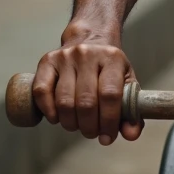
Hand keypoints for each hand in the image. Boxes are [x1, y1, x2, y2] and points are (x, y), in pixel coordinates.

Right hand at [32, 28, 141, 144]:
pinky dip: (49, 111)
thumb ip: (131, 110)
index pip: (110, 95)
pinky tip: (57, 118)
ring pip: (64, 101)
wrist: (91, 37)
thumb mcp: (127, 82)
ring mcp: (66, 56)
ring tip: (77, 126)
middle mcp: (88, 54)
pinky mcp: (47, 61)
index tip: (107, 136)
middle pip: (86, 102)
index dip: (109, 121)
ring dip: (70, 123)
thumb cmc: (109, 66)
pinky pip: (42, 92)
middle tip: (92, 133)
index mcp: (113, 58)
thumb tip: (131, 134)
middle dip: (89, 126)